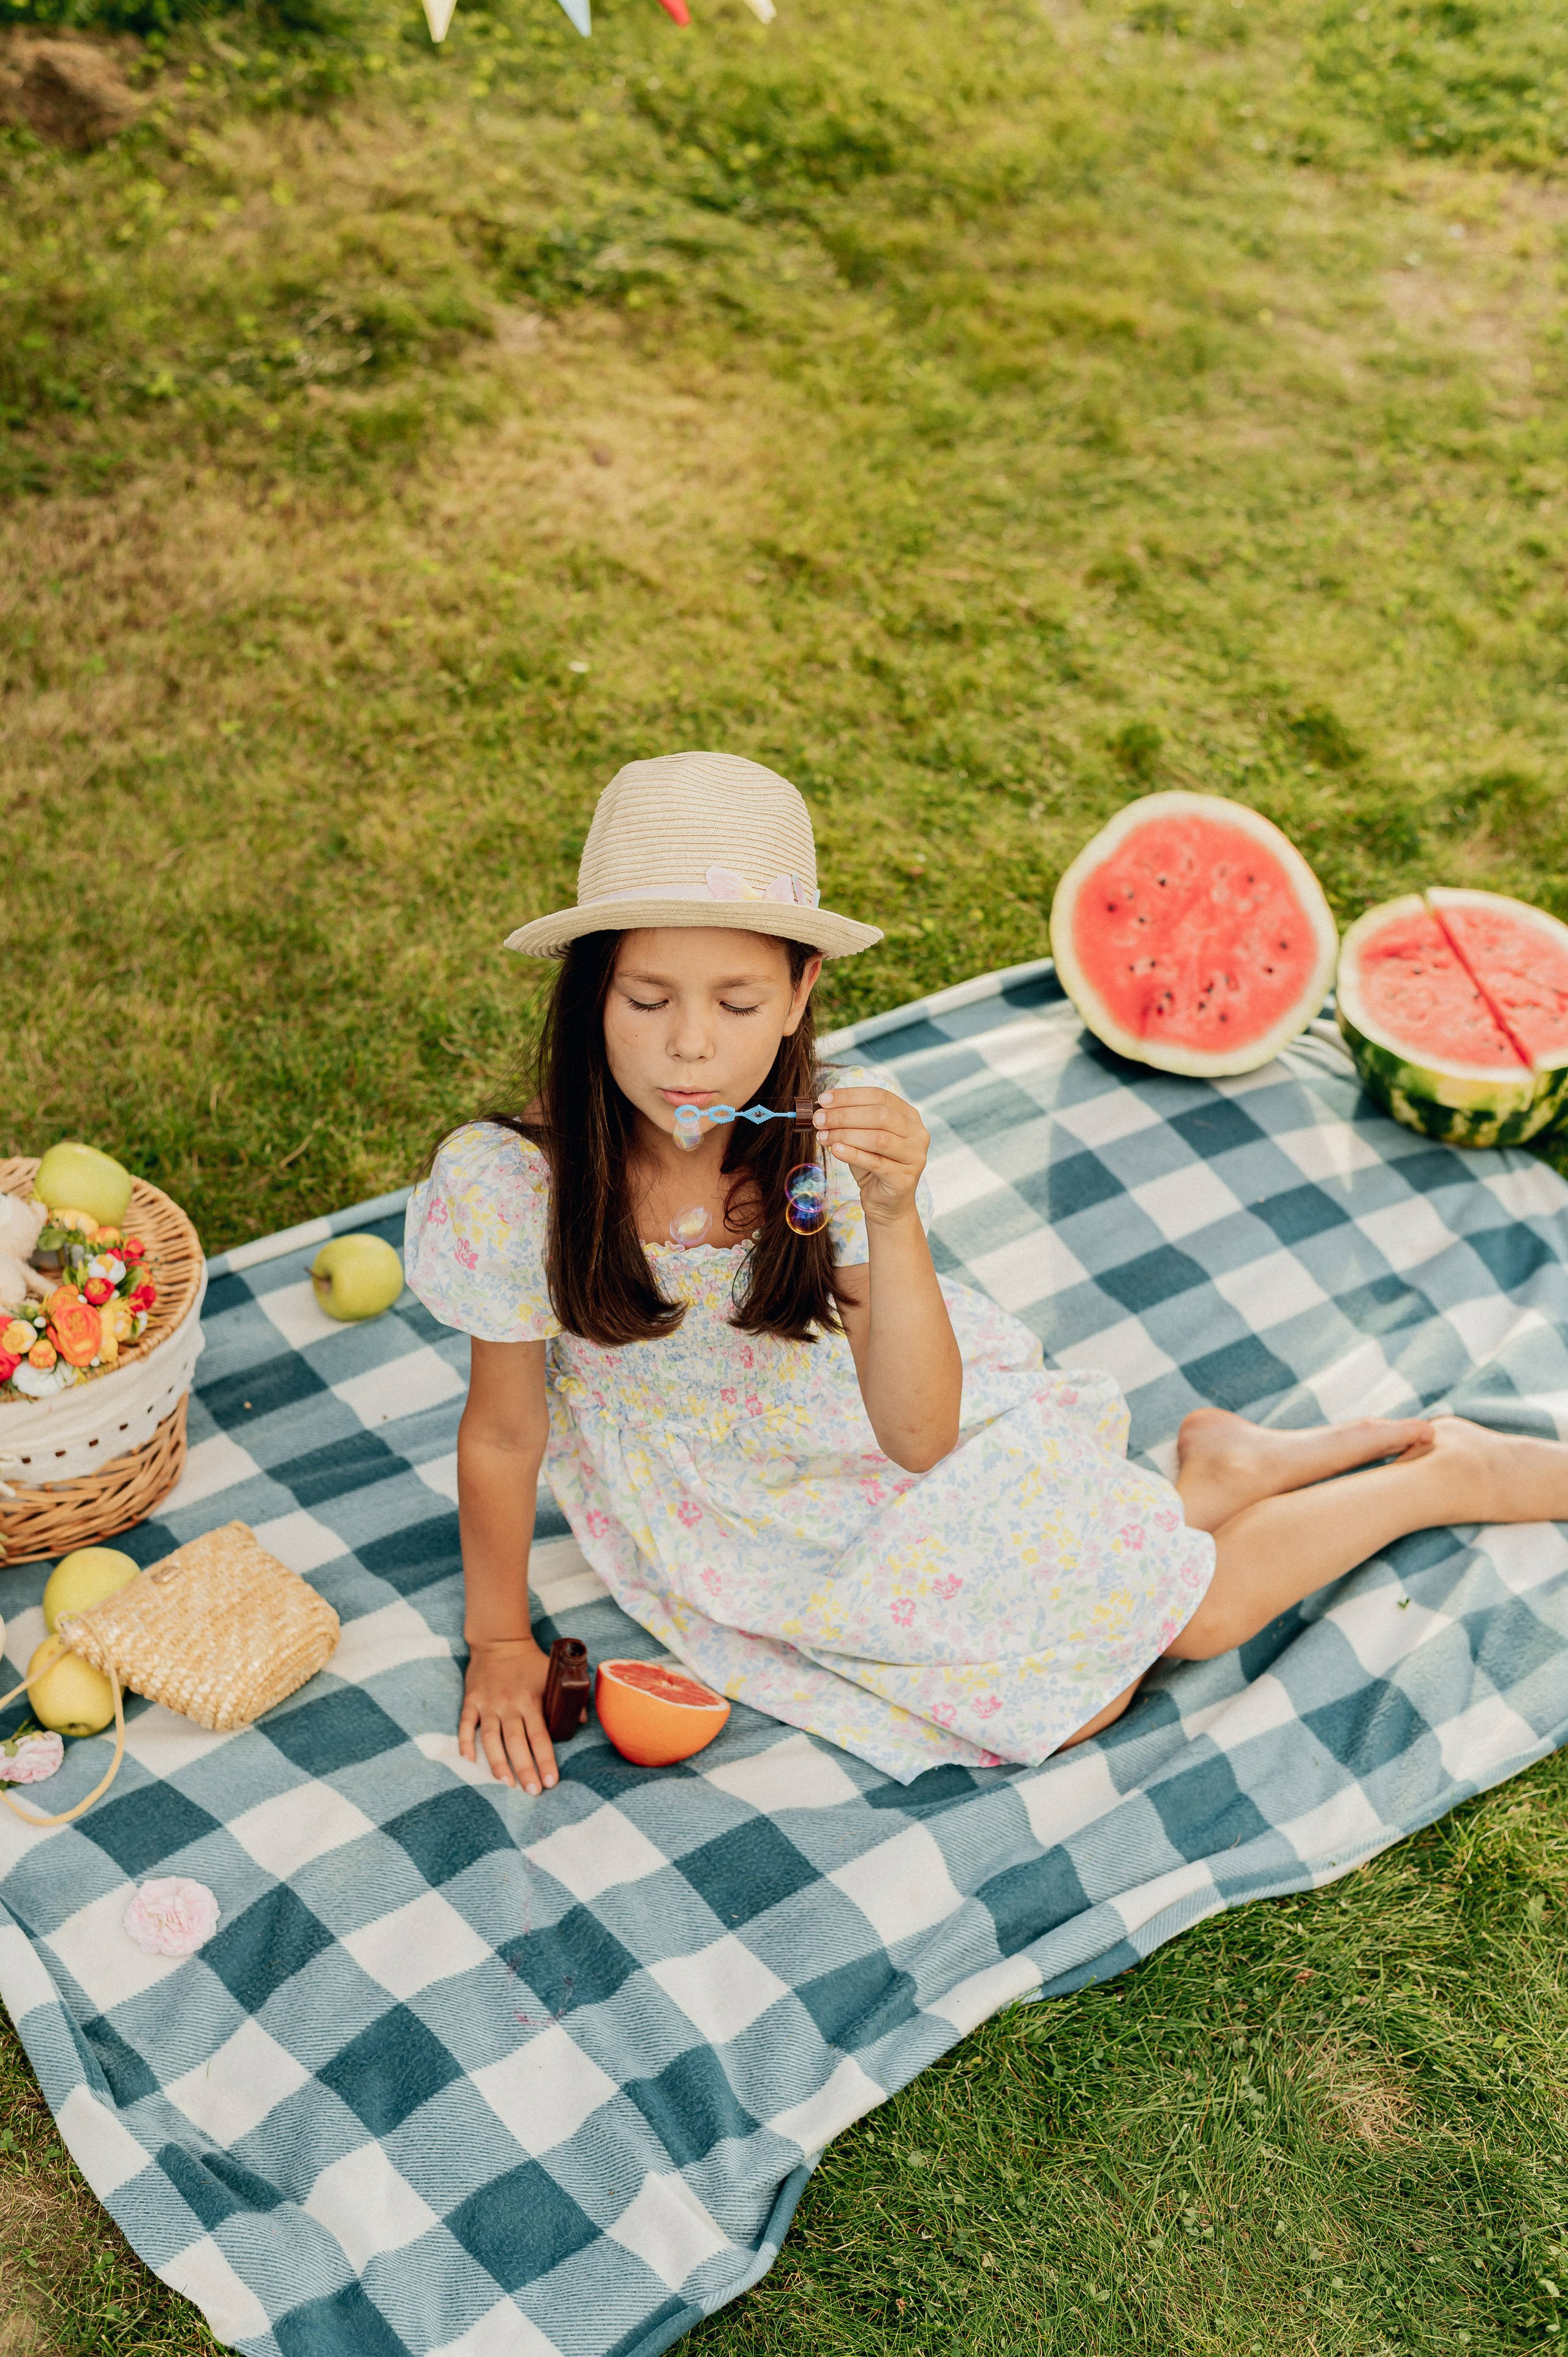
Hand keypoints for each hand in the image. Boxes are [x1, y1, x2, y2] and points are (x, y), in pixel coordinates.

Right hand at [459, 1635, 565, 1793]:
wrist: (499, 1640)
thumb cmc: (530, 1661)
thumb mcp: (553, 1674)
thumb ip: (569, 1698)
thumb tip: (583, 1721)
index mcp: (531, 1699)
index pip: (540, 1736)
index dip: (545, 1760)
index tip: (551, 1782)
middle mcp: (509, 1704)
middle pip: (516, 1742)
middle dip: (525, 1768)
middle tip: (532, 1791)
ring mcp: (488, 1703)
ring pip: (491, 1738)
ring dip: (497, 1762)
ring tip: (506, 1783)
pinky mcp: (471, 1700)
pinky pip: (465, 1724)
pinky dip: (465, 1742)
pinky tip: (469, 1760)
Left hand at [815, 1086, 929, 1226]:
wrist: (887, 1203)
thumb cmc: (873, 1165)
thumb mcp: (862, 1138)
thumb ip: (849, 1122)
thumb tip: (822, 1109)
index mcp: (908, 1116)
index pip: (879, 1096)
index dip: (850, 1096)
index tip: (823, 1099)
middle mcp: (917, 1133)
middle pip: (879, 1115)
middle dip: (844, 1115)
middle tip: (819, 1119)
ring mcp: (915, 1156)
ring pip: (878, 1138)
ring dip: (845, 1134)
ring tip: (823, 1136)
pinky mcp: (905, 1178)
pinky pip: (876, 1162)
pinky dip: (853, 1154)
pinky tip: (836, 1150)